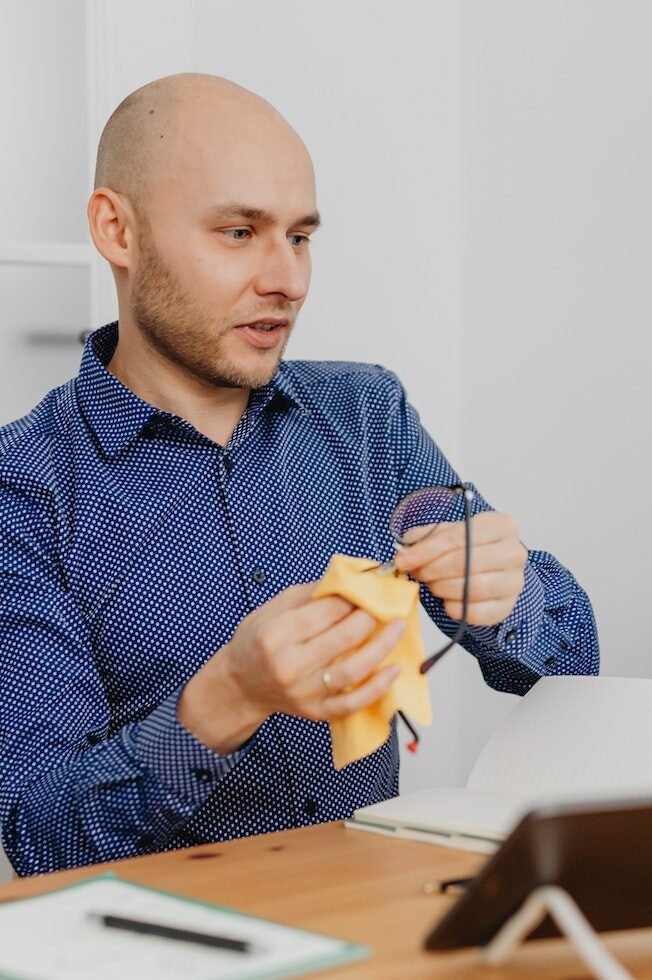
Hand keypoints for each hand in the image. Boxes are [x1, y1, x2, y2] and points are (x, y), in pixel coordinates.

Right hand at [178, 583, 405, 752]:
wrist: (241, 685)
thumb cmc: (257, 642)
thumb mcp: (271, 609)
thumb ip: (309, 593)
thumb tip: (348, 577)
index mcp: (276, 635)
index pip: (325, 611)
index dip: (352, 597)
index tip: (367, 588)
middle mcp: (290, 665)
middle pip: (344, 638)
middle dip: (371, 616)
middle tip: (386, 603)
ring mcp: (305, 692)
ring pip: (354, 670)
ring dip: (382, 646)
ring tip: (399, 627)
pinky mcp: (316, 712)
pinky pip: (353, 703)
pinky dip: (377, 688)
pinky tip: (394, 670)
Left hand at [393, 511, 526, 626]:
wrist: (493, 569)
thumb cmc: (469, 548)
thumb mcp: (448, 533)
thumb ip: (425, 537)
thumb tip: (405, 552)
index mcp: (501, 525)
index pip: (458, 537)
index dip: (426, 550)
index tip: (403, 560)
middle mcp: (514, 552)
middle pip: (466, 563)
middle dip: (433, 569)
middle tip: (418, 573)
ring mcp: (514, 582)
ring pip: (472, 588)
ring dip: (442, 588)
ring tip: (433, 584)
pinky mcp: (507, 607)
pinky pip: (474, 612)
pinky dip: (454, 607)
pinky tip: (447, 600)